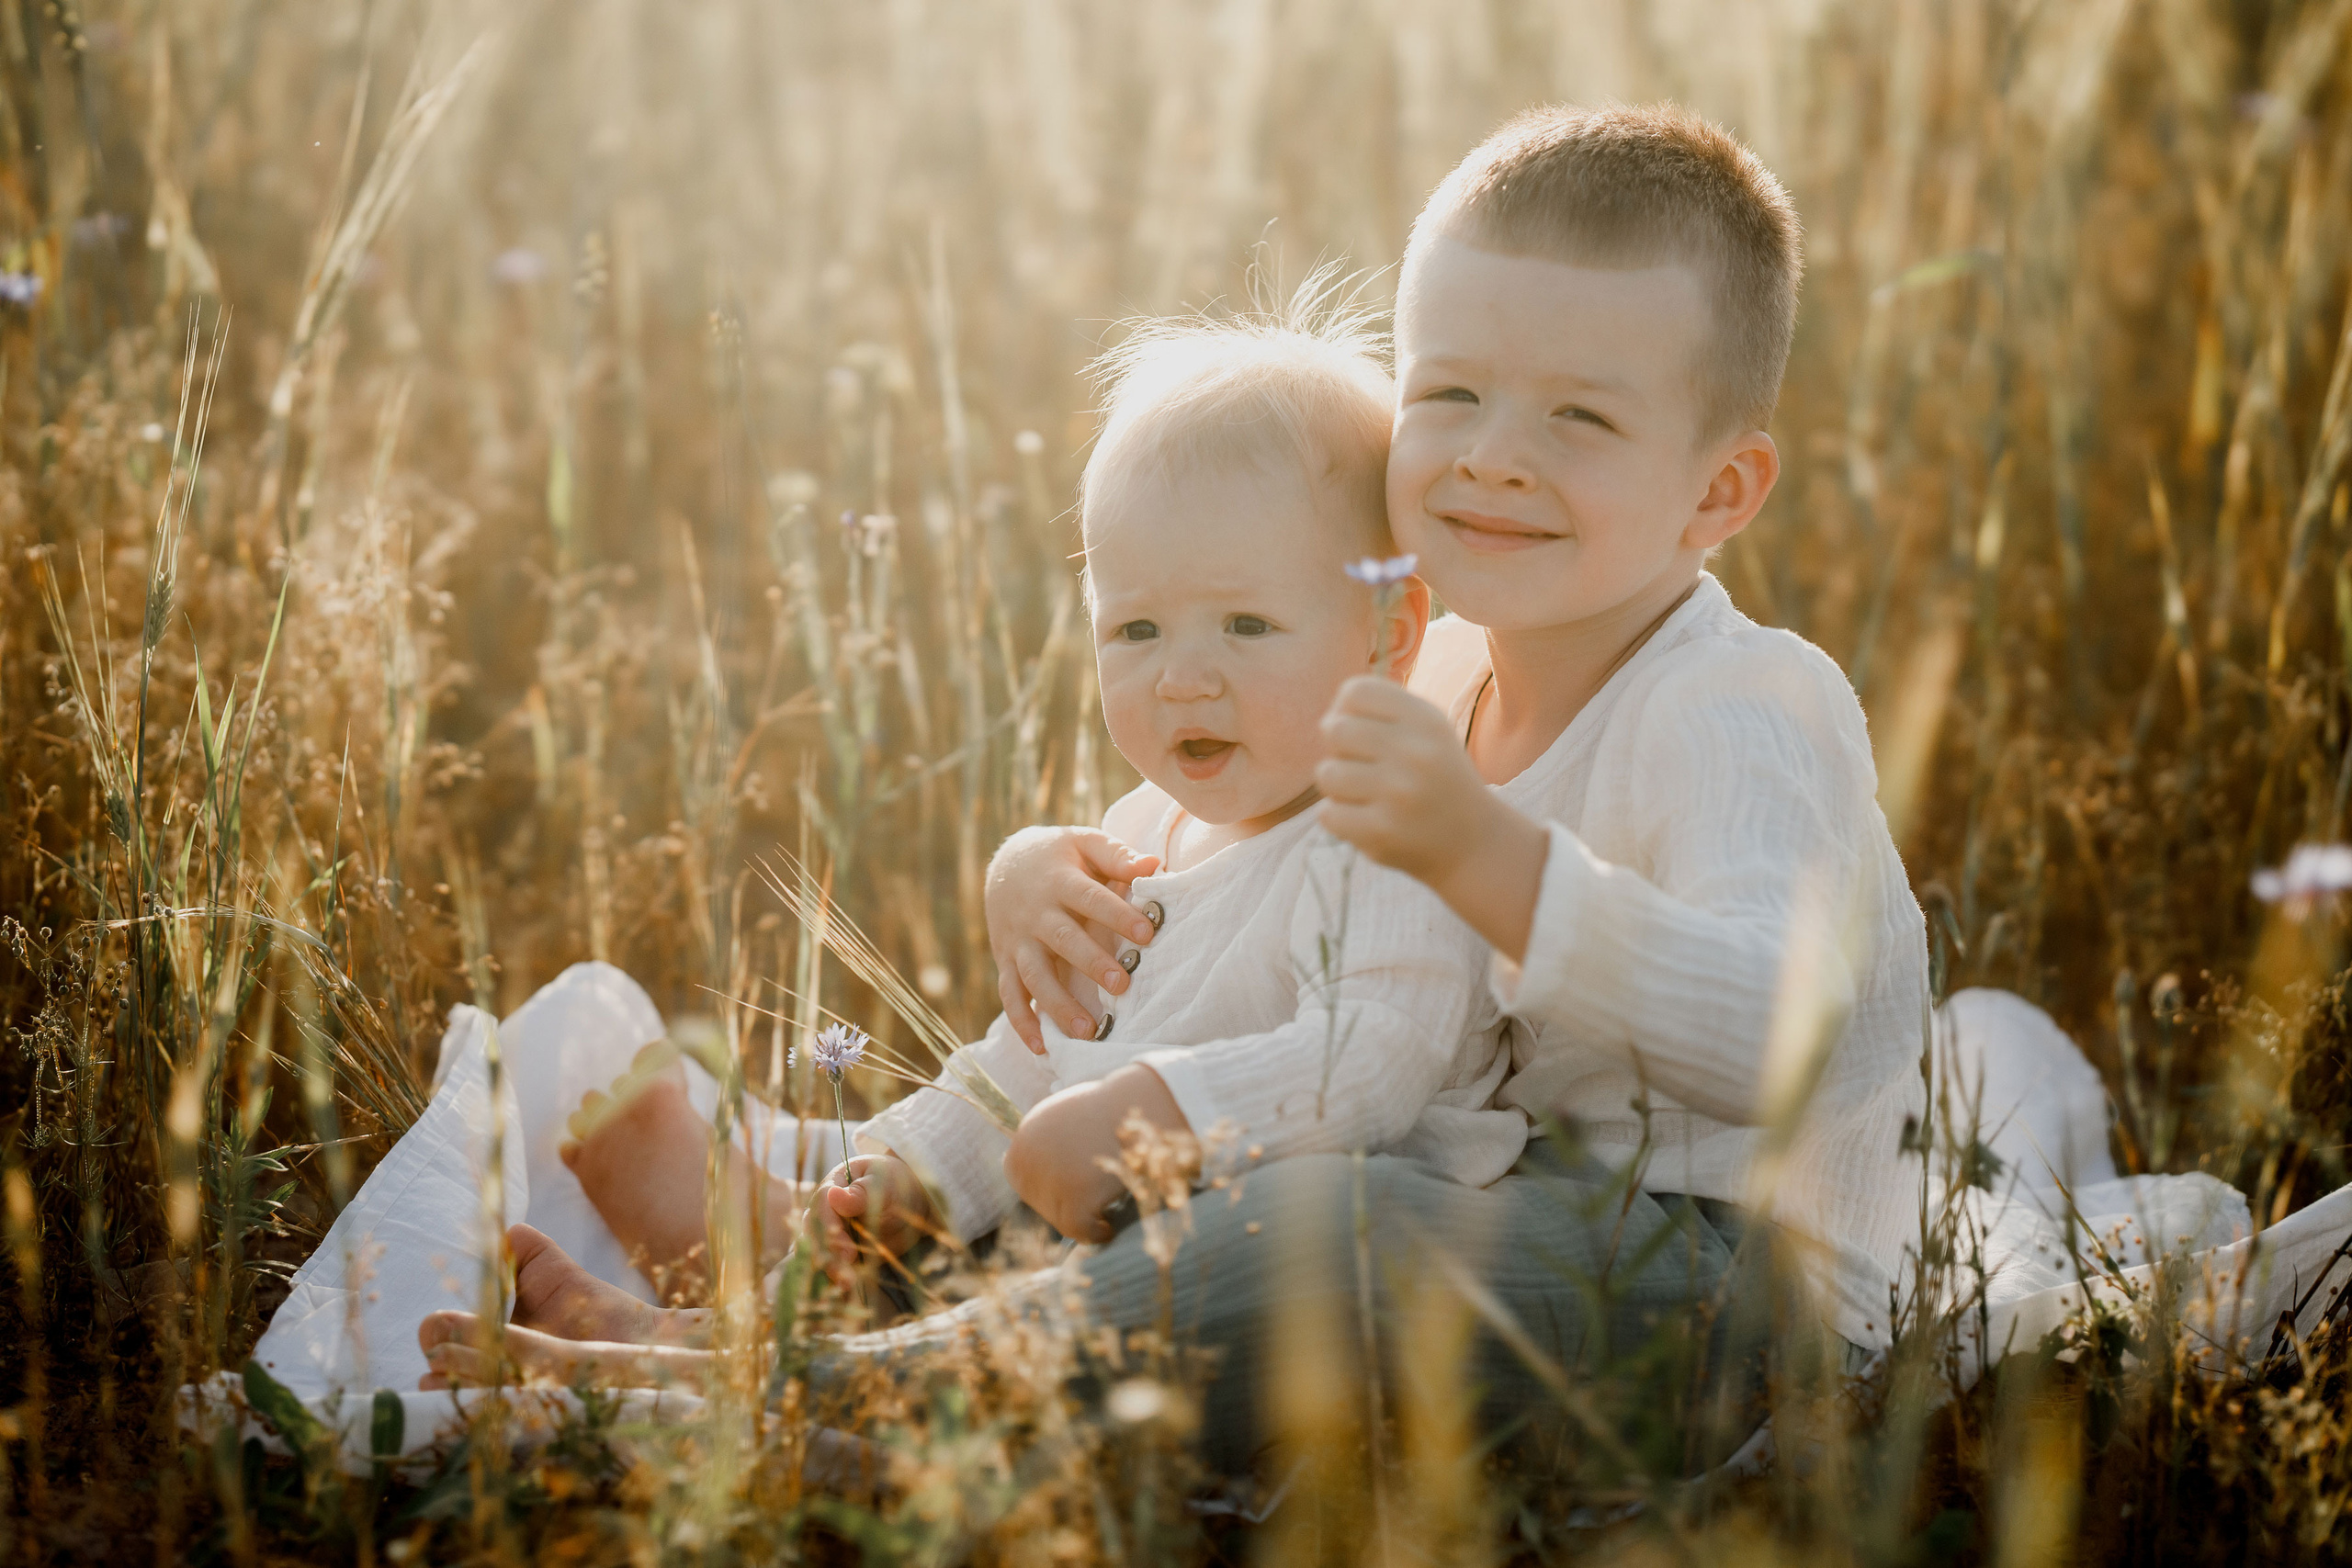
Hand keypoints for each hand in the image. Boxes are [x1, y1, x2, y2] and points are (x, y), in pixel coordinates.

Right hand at [808, 1153, 934, 1289]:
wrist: (905, 1200)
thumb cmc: (893, 1184)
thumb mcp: (883, 1183)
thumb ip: (861, 1192)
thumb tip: (833, 1195)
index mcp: (832, 1186)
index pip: (821, 1205)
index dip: (829, 1229)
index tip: (846, 1254)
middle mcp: (822, 1211)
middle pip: (814, 1233)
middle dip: (828, 1257)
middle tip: (845, 1279)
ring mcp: (826, 1233)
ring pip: (816, 1253)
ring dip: (828, 1272)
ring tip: (846, 1288)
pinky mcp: (835, 1252)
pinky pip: (827, 1266)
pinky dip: (832, 1280)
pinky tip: (843, 1295)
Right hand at [986, 826, 1161, 1050]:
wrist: (1004, 864)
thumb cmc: (1059, 857)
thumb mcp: (1084, 843)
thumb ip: (1116, 854)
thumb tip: (1153, 864)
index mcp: (1059, 881)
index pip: (1090, 899)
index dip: (1118, 915)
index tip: (1148, 933)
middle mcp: (1036, 914)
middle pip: (1063, 940)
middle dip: (1090, 963)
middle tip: (1122, 984)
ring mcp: (1018, 941)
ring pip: (1035, 976)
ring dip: (1058, 1004)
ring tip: (1088, 1030)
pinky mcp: (1006, 962)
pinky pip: (1010, 996)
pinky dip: (1022, 1023)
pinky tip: (1043, 1047)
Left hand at [1003, 1063, 1188, 1241]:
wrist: (1139, 1104)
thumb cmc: (1107, 1108)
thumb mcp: (1061, 1116)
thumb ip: (1043, 1142)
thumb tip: (1027, 1165)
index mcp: (1023, 1140)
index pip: (1022, 1180)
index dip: (1047, 1187)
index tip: (1074, 1186)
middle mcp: (1030, 1161)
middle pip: (1039, 1202)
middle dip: (1065, 1203)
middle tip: (1093, 1200)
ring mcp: (1051, 1180)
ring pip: (1060, 1219)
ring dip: (1082, 1218)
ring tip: (1106, 1211)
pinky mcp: (1077, 1197)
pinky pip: (1081, 1231)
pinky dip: (1096, 1233)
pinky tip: (1110, 1228)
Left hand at [1316, 675, 1549, 961]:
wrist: (1473, 841)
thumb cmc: (1437, 777)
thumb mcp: (1427, 730)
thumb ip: (1383, 707)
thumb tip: (1333, 712)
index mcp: (1426, 720)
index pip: (1354, 692)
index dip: (1344, 710)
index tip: (1359, 731)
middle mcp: (1415, 753)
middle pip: (1334, 730)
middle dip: (1338, 748)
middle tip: (1358, 765)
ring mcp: (1397, 795)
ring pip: (1326, 773)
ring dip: (1336, 785)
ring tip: (1361, 793)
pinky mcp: (1381, 833)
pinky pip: (1327, 814)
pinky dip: (1338, 817)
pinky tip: (1363, 818)